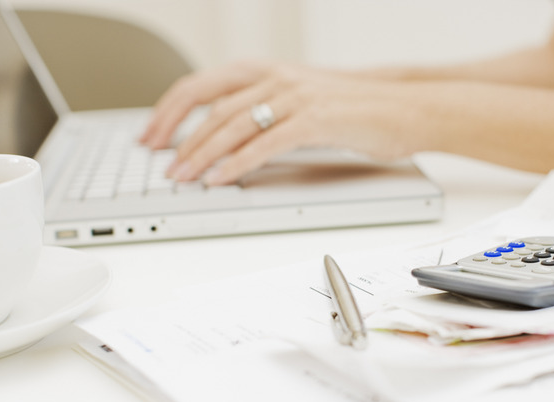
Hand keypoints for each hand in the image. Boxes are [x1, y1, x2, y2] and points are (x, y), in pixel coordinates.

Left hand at [141, 60, 424, 185]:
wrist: (403, 106)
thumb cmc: (353, 109)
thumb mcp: (299, 101)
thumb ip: (262, 110)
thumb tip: (222, 137)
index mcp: (267, 71)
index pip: (202, 85)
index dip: (170, 110)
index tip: (151, 134)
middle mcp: (276, 78)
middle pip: (210, 105)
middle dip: (177, 135)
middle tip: (160, 163)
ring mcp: (295, 97)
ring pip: (233, 125)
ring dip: (201, 153)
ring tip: (182, 176)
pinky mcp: (315, 120)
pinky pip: (265, 143)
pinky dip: (238, 162)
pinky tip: (221, 177)